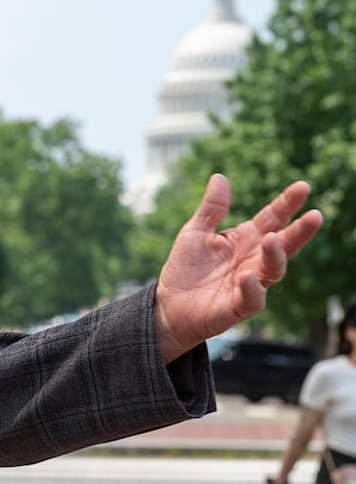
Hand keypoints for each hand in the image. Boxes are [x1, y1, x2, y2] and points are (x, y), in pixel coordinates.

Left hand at [154, 174, 322, 362]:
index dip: (287, 204)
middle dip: (300, 231)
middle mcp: (253, 260)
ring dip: (275, 255)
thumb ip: (211, 209)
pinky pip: (253, 298)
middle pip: (283, 244)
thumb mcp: (195, 232)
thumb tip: (220, 177)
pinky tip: (247, 276)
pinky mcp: (240, 306)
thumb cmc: (185, 268)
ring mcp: (250, 284)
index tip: (303, 187)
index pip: (272, 218)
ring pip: (274, 270)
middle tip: (315, 215)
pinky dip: (252, 287)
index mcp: (245, 239)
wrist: (169, 304)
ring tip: (271, 239)